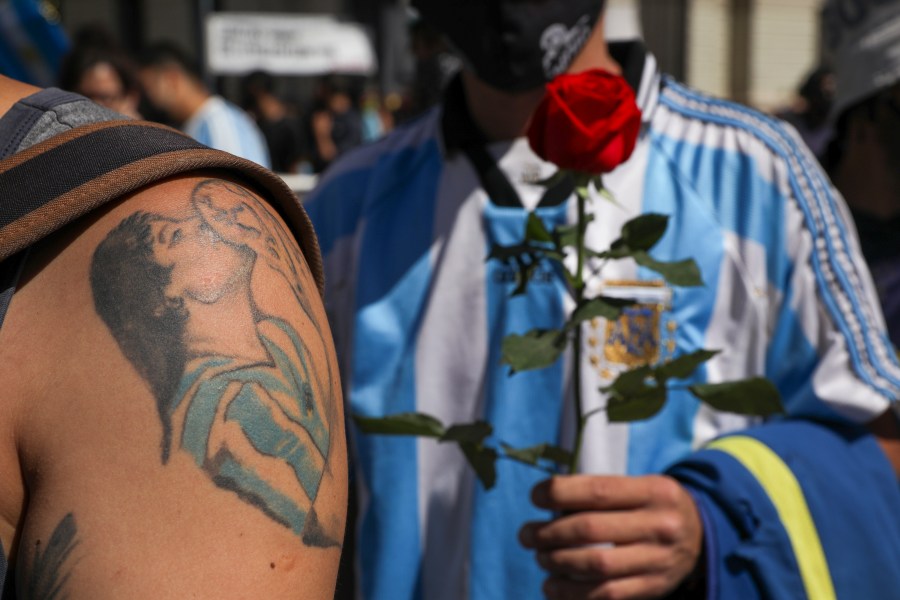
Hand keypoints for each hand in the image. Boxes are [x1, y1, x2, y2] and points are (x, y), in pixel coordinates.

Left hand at [519, 475, 702, 599]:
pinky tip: (552, 586)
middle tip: (527, 534)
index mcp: (654, 491)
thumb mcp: (640, 486)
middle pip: (591, 529)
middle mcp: (660, 525)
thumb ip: (602, 492)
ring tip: (539, 558)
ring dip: (556, 563)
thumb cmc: (653, 506)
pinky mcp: (655, 587)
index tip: (535, 496)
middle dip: (548, 533)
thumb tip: (547, 500)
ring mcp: (659, 560)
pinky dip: (572, 593)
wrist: (702, 536)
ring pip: (596, 566)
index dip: (559, 493)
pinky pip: (607, 595)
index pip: (598, 490)